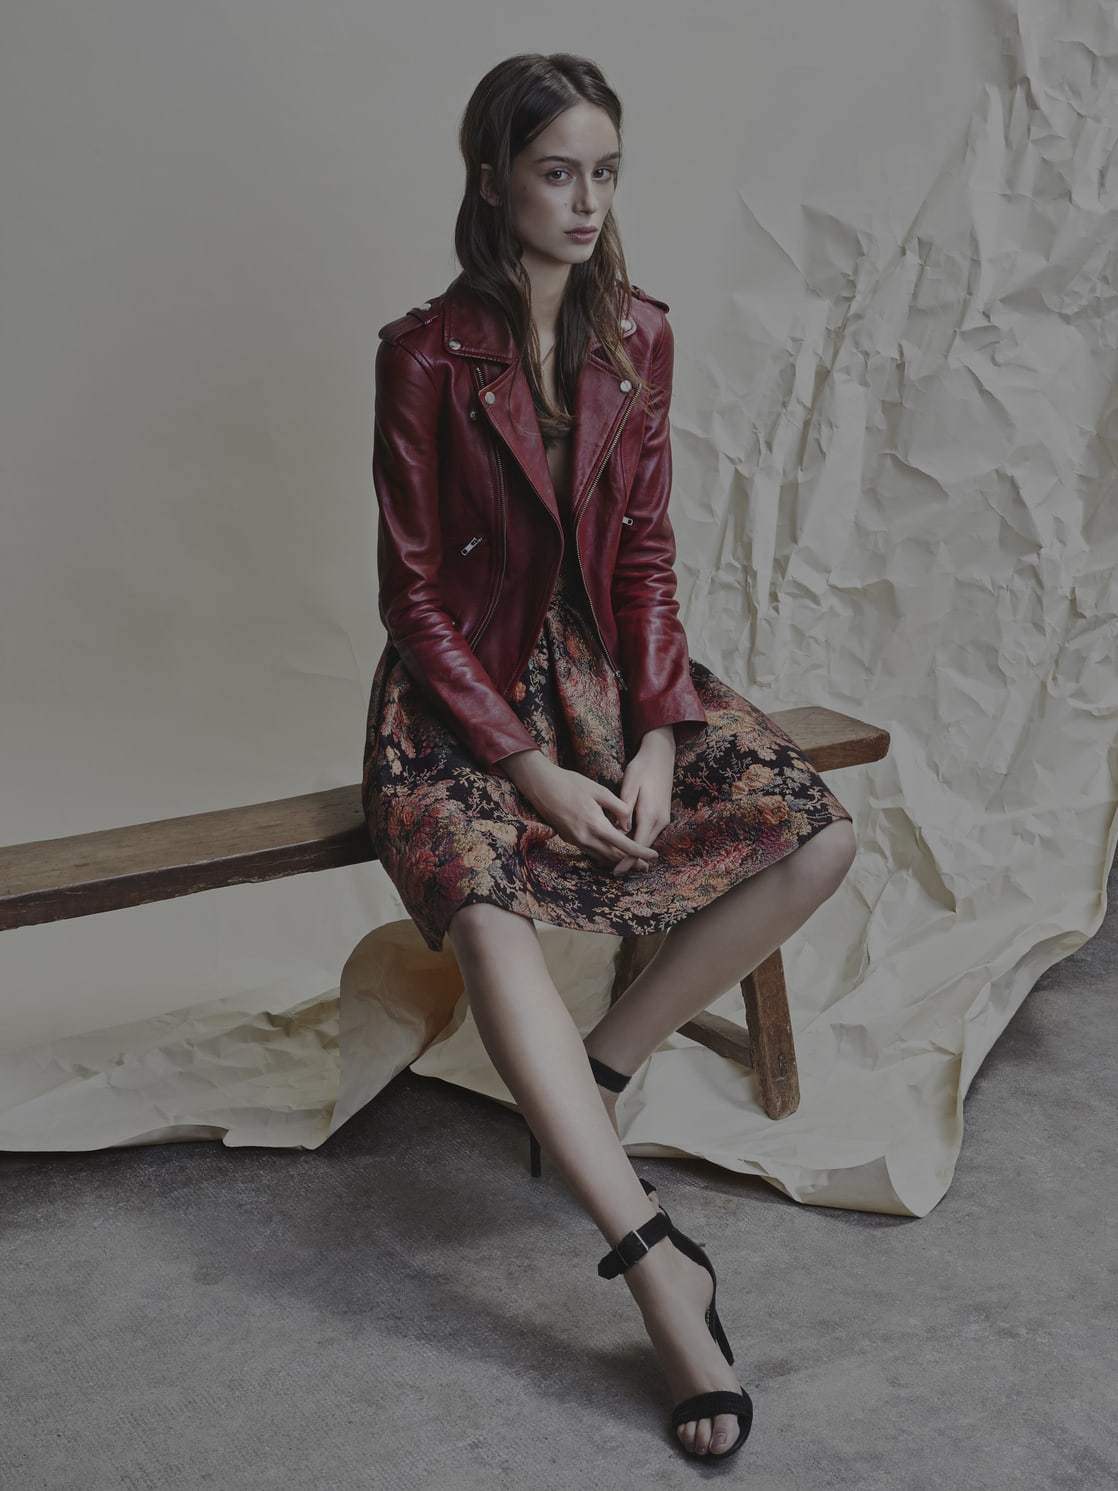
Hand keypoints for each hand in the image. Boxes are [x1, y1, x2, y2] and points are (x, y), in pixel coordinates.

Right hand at [504, 752, 659, 871]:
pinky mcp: (570, 839)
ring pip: (602, 857)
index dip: (640, 852)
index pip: (624, 844)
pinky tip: (612, 852)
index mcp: (595, 825)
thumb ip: (618, 807)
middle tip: (647, 866)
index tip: (654, 856)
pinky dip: (604, 854)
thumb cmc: (571, 783)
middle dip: (631, 862)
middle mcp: (585, 838)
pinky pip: (591, 852)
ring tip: (633, 863)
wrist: (542, 786)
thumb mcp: (599, 790)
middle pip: (614, 856)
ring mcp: (576, 840)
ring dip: (618, 860)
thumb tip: (629, 824)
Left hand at [610, 728, 674, 875]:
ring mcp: (663, 819)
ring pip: (646, 841)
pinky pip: (648, 833)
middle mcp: (660, 820)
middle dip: (629, 860)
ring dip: (633, 852)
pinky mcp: (661, 815)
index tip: (615, 871)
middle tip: (612, 872)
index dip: (626, 860)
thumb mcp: (630, 785)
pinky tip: (625, 844)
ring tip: (616, 863)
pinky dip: (637, 841)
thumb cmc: (642, 768)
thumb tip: (620, 829)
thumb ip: (624, 809)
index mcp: (651, 814)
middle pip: (643, 847)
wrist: (661, 756)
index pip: (638, 845)